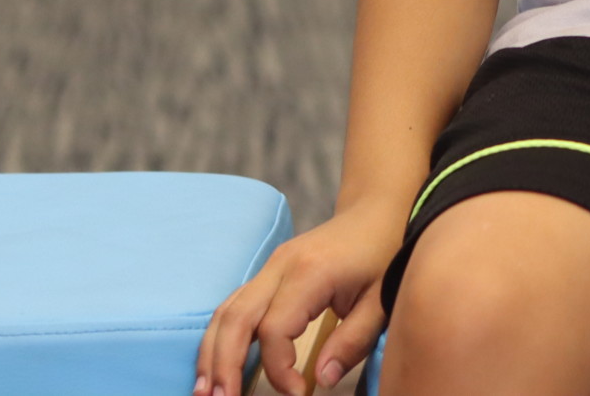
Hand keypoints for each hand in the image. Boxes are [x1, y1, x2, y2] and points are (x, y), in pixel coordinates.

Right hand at [195, 198, 401, 395]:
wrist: (375, 211)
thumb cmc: (384, 253)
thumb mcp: (381, 301)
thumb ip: (353, 342)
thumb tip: (322, 380)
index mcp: (310, 273)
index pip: (275, 329)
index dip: (278, 369)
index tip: (298, 393)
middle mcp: (281, 267)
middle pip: (236, 319)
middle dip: (224, 365)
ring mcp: (271, 267)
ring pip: (227, 311)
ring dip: (212, 353)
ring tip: (205, 392)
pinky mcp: (269, 273)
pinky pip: (235, 306)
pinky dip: (221, 337)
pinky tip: (218, 365)